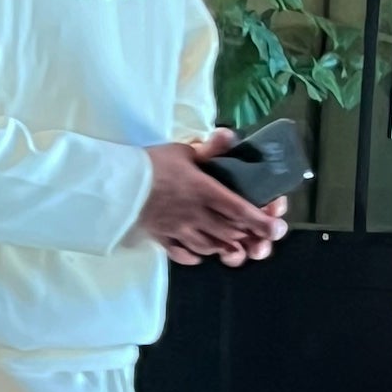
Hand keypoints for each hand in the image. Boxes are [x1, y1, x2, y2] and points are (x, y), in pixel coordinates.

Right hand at [138, 131, 288, 265]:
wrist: (114, 184)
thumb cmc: (149, 165)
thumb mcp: (181, 151)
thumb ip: (210, 147)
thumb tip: (230, 135)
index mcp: (204, 192)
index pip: (240, 210)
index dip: (262, 222)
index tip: (277, 229)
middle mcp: (196, 215)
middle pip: (230, 233)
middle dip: (249, 240)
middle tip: (260, 241)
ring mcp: (179, 230)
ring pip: (210, 247)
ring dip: (226, 248)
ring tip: (233, 247)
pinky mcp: (161, 238)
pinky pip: (183, 254)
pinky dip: (195, 256)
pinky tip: (201, 253)